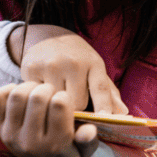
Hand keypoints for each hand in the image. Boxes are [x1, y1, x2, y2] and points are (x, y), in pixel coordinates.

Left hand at [0, 82, 100, 156]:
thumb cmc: (69, 151)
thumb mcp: (86, 150)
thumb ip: (89, 139)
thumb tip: (89, 130)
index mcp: (55, 146)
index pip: (59, 106)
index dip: (64, 96)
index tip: (65, 101)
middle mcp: (30, 142)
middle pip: (38, 97)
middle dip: (49, 89)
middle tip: (53, 93)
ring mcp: (11, 135)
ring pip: (18, 95)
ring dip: (30, 87)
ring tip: (39, 91)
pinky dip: (10, 89)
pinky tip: (24, 94)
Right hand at [7, 24, 127, 113]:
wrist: (50, 37)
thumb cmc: (78, 59)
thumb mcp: (95, 69)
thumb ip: (109, 93)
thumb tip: (123, 113)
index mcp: (93, 63)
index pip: (100, 87)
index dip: (103, 104)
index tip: (104, 119)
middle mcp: (73, 63)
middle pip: (77, 102)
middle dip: (77, 107)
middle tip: (73, 99)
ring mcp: (52, 65)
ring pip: (57, 102)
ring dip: (58, 104)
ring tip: (58, 93)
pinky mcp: (32, 69)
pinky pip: (39, 97)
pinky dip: (42, 98)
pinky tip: (44, 89)